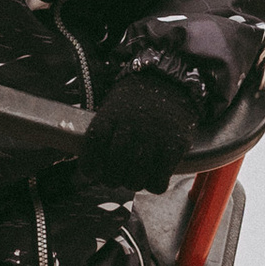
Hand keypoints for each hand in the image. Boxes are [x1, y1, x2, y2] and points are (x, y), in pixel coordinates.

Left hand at [75, 72, 200, 199]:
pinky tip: (155, 178)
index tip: (91, 172)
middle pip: (114, 166)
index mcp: (112, 113)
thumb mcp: (115, 106)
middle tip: (115, 179)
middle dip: (112, 179)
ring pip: (136, 177)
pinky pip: (159, 178)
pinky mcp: (175, 145)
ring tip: (134, 179)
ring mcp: (155, 135)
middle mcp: (132, 124)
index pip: (94, 144)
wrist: (174, 80)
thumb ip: (106, 132)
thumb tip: (95, 166)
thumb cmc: (139, 99)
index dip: (89, 164)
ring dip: (132, 183)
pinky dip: (154, 185)